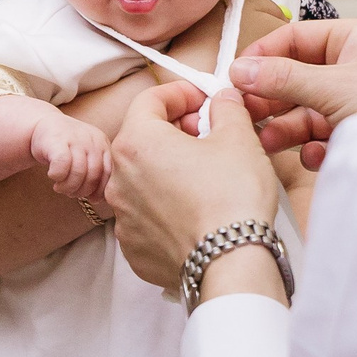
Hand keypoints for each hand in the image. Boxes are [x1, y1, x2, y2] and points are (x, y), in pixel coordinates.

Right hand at [28, 111, 111, 202]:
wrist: (43, 125)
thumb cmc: (67, 147)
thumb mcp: (86, 155)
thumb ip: (96, 172)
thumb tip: (98, 199)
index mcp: (103, 143)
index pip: (109, 172)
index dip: (100, 190)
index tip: (92, 198)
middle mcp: (92, 139)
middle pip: (93, 175)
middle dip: (82, 190)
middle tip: (71, 193)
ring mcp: (75, 138)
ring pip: (78, 172)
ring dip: (68, 187)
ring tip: (60, 188)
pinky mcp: (57, 141)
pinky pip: (62, 166)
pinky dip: (57, 176)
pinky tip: (53, 176)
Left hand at [108, 84, 282, 291]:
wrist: (230, 262)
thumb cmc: (232, 198)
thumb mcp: (238, 138)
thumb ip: (226, 108)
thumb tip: (222, 100)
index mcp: (137, 142)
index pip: (149, 100)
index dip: (179, 93)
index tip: (201, 98)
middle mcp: (118, 178)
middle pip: (142, 139)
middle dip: (174, 131)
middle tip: (207, 134)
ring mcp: (122, 216)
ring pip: (142, 179)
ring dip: (168, 169)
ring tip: (204, 175)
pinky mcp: (133, 246)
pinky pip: (146, 214)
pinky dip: (165, 205)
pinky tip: (195, 209)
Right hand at [227, 16, 356, 168]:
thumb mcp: (333, 87)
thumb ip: (283, 78)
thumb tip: (241, 70)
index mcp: (356, 40)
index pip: (297, 38)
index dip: (265, 54)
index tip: (238, 74)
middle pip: (298, 76)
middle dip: (272, 97)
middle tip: (245, 112)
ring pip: (307, 110)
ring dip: (286, 126)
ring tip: (268, 140)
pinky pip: (323, 136)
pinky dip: (313, 146)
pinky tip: (314, 155)